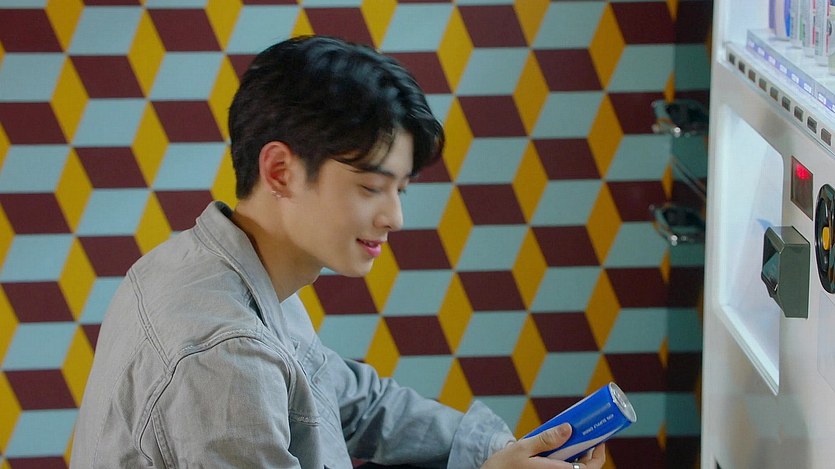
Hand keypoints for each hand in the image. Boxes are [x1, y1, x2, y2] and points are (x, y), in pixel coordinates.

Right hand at [480, 423, 605, 468]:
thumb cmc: (504, 466)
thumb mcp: (523, 448)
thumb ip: (547, 439)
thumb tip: (568, 428)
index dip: (599, 456)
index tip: (600, 440)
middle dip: (589, 453)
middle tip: (585, 435)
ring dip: (577, 457)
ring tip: (572, 440)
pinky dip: (567, 461)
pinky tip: (559, 450)